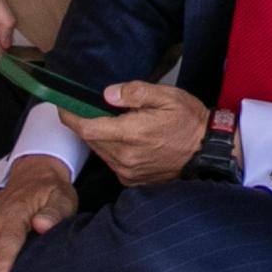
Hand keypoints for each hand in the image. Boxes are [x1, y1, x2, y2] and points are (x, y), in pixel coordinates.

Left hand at [67, 78, 210, 185]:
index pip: (87, 127)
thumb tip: (107, 94)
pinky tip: (124, 139)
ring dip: (98, 136)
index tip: (63, 105)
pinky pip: (112, 162)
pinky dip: (111, 149)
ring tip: (109, 121)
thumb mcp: (167, 96)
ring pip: (100, 151)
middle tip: (87, 107)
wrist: (207, 151)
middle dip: (84, 123)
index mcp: (131, 133)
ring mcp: (128, 171)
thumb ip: (135, 92)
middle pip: (91, 139)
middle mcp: (125, 156)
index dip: (70, 116)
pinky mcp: (133, 179)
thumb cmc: (189, 121)